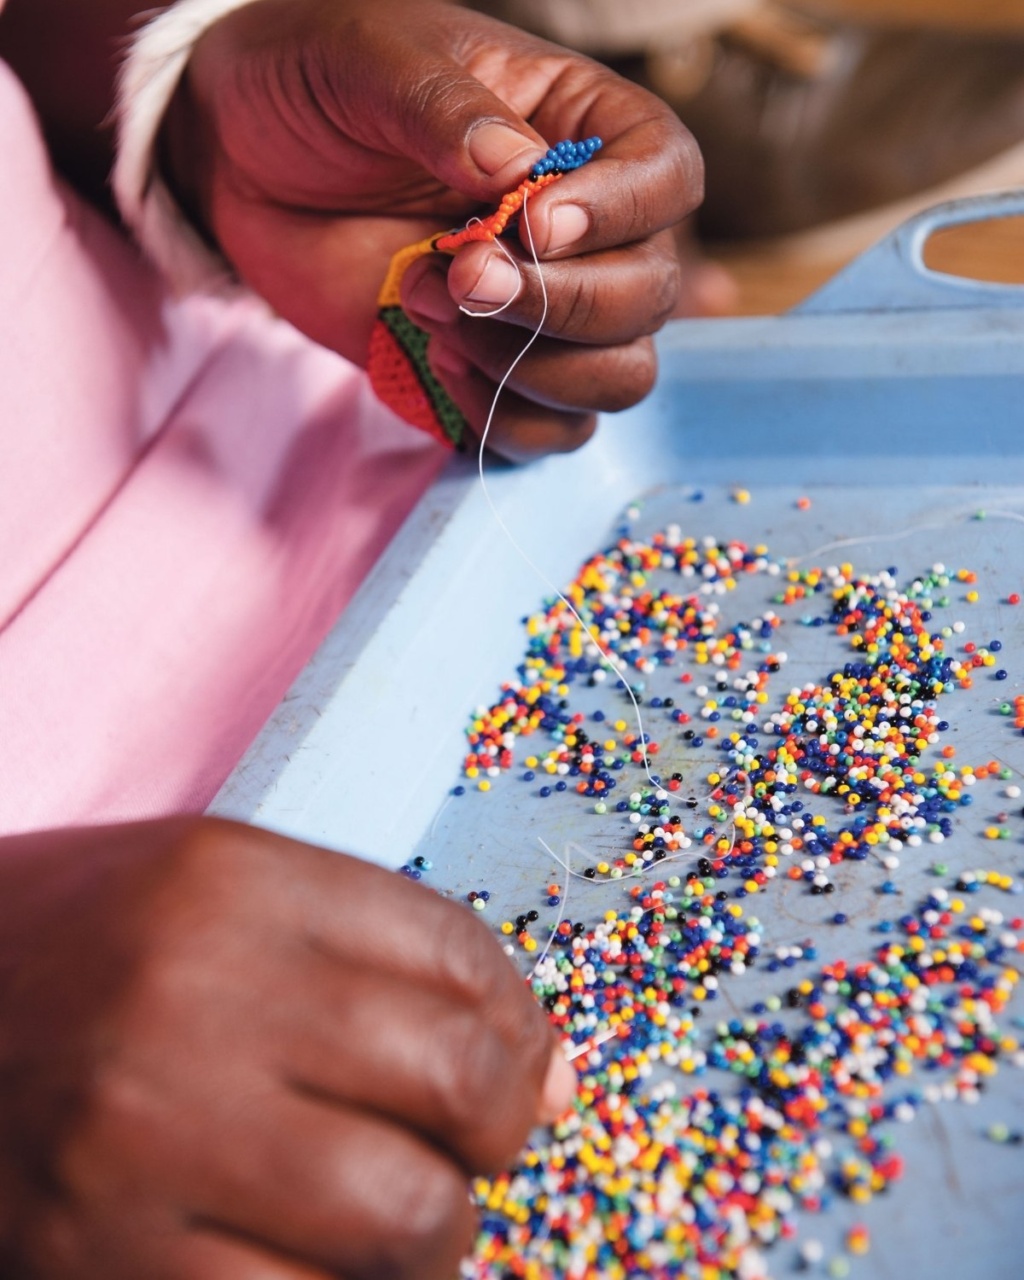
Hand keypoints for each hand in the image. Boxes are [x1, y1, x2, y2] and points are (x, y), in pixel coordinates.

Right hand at [0, 817, 572, 1277]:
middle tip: (471, 1143)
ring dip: (437, 1233)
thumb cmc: (84, 948)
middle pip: (456, 1080)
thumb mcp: (222, 897)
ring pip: (407, 1219)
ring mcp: (142, 1136)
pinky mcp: (101, 1259)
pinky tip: (316, 1262)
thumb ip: (387, 960)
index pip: (458, 953)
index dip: (521, 1023)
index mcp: (230, 881)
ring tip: (397, 1213)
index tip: (516, 1062)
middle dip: (501, 1127)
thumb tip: (558, 1079)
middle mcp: (193, 995)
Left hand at [161, 0, 709, 459]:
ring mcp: (543, 310)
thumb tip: (517, 169)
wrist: (239, 161)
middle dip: (559, 303)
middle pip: (651, 294)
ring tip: (431, 312)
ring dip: (531, 366)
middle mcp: (582, 228)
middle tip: (458, 276)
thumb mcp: (366, 59)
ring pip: (618, 376)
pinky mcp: (495, 374)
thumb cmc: (312, 84)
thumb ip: (443, 107)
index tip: (530, 222)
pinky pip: (550, 432)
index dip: (619, 215)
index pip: (668, 176)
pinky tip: (434, 360)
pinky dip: (502, 417)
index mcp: (578, 128)